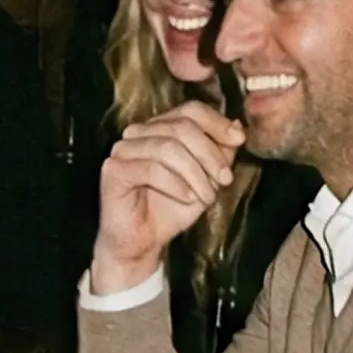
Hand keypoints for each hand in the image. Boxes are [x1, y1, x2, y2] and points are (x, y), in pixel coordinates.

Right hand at [91, 101, 244, 296]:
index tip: (239, 140)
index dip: (217, 123)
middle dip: (210, 154)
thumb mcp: (207, 179)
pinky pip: (152, 169)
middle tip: (225, 179)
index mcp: (160, 128)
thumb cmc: (171, 209)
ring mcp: (123, 150)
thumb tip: (236, 126)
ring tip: (207, 196)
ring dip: (196, 174)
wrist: (143, 242)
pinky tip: (187, 198)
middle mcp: (138, 133)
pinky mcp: (114, 170)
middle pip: (181, 127)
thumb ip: (220, 153)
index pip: (190, 110)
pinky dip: (176, 185)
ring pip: (168, 147)